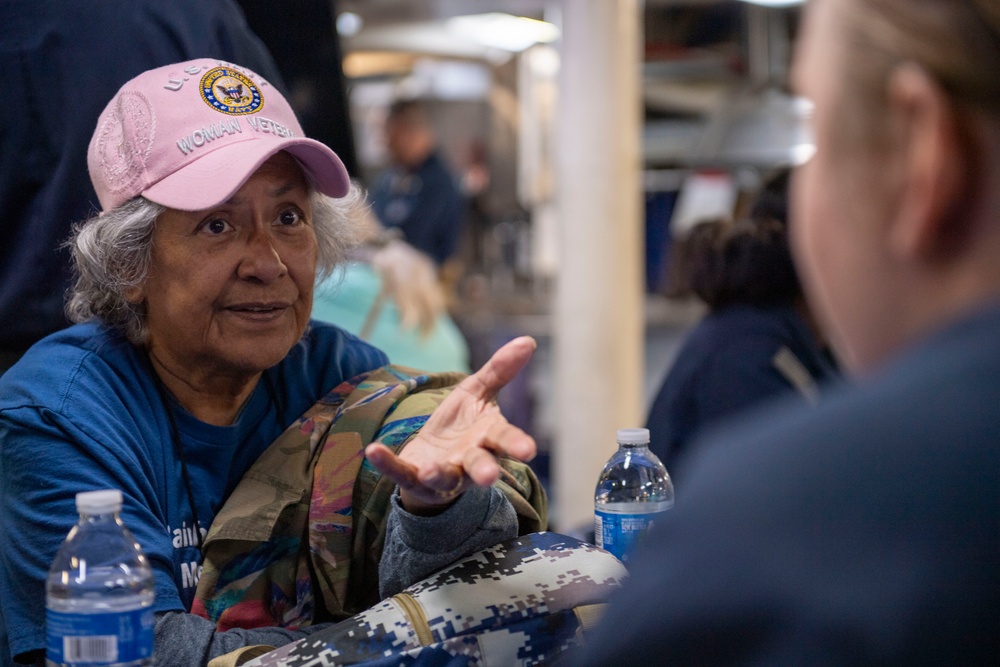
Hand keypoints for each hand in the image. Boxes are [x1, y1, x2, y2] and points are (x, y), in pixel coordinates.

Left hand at [364, 336, 537, 514]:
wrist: (432, 457)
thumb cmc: (463, 425)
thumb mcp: (477, 392)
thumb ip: (500, 369)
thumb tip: (528, 339)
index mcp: (488, 438)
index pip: (504, 439)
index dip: (515, 443)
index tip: (527, 450)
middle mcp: (469, 461)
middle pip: (479, 465)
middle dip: (484, 470)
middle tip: (489, 477)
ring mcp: (442, 474)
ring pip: (444, 477)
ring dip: (438, 473)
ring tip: (429, 469)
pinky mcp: (413, 479)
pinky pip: (400, 473)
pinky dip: (387, 464)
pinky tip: (373, 450)